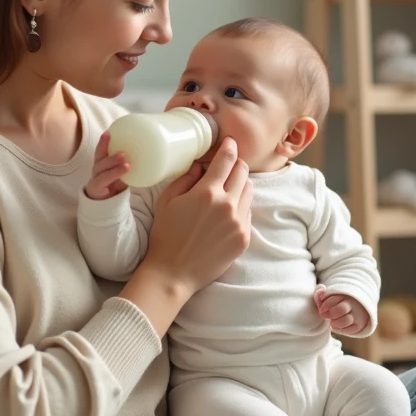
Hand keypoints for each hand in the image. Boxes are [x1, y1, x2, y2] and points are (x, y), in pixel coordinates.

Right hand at [85, 131, 128, 199]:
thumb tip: (146, 155)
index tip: (108, 132)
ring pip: (102, 168)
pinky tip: (124, 171)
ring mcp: (95, 178)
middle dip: (107, 149)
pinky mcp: (95, 188)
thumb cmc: (115, 186)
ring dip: (114, 163)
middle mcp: (97, 170)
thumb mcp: (122, 174)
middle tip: (123, 149)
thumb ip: (128, 164)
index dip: (103, 142)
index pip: (101, 151)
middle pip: (100, 157)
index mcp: (102, 164)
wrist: (105, 205)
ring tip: (127, 163)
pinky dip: (114, 174)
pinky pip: (104, 179)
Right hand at [141, 137, 252, 295]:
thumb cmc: (166, 235)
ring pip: (249, 191)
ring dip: (240, 185)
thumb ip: (186, 178)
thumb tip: (200, 165)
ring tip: (226, 189)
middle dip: (236, 164)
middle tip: (227, 165)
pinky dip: (240, 206)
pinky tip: (225, 212)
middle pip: (243, 172)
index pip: (227, 159)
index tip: (230, 142)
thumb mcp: (167, 201)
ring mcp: (239, 222)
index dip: (230, 147)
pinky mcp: (244, 238)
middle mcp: (227, 205)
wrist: (173, 273)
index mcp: (207, 193)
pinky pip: (248, 212)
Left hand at [314, 287, 367, 334]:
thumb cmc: (336, 303)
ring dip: (336, 323)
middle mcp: (353, 304)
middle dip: (331, 314)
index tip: (322, 310)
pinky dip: (341, 329)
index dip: (325, 305)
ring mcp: (357, 314)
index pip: (334, 298)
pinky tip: (338, 326)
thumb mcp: (328, 296)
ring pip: (347, 320)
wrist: (355, 309)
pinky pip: (351, 329)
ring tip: (332, 322)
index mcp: (344, 294)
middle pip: (342, 308)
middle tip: (327, 316)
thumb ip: (321, 294)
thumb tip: (320, 291)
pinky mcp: (359, 324)